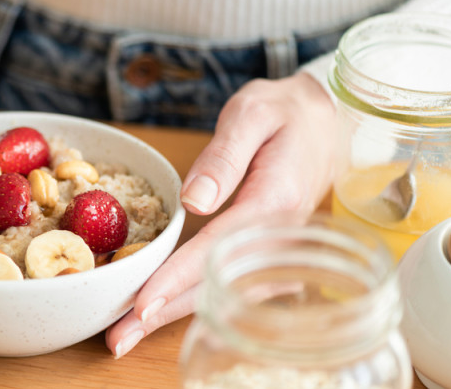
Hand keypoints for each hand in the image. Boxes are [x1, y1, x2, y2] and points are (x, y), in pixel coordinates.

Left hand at [105, 72, 336, 357]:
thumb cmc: (286, 113)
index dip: (176, 279)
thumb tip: (194, 200)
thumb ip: (224, 155)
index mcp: (273, 202)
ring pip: (224, 293)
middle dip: (165, 313)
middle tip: (120, 337)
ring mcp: (277, 250)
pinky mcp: (270, 253)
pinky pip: (232, 285)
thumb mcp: (253, 114)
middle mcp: (278, 237)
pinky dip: (196, 301)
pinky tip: (163, 313)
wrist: (329, 121)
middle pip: (217, 285)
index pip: (216, 249)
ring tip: (130, 334)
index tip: (141, 304)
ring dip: (176, 315)